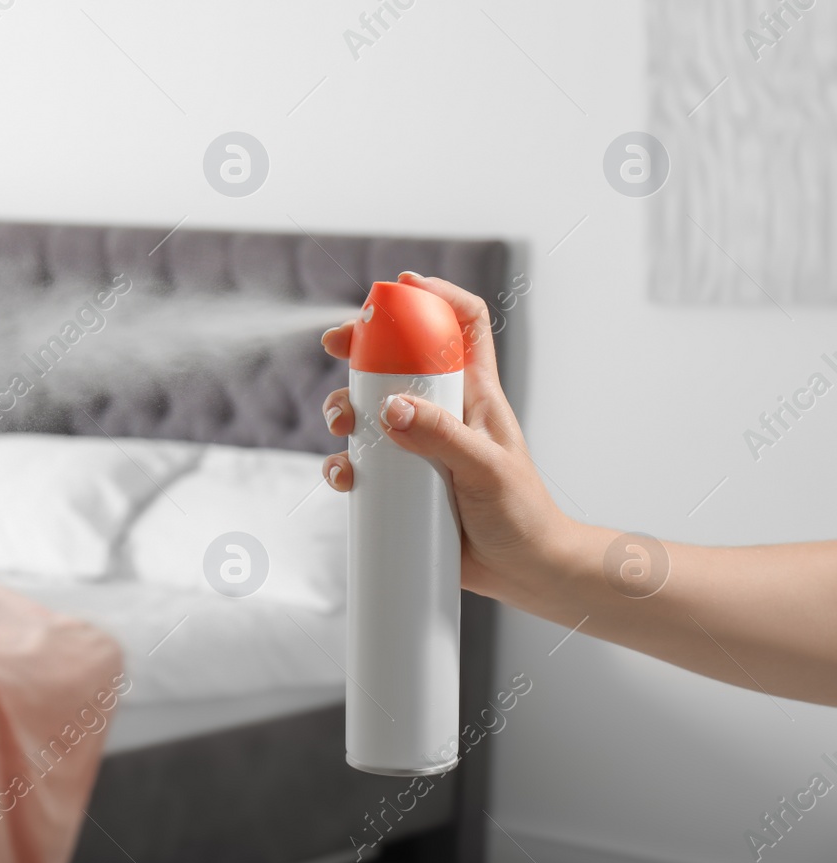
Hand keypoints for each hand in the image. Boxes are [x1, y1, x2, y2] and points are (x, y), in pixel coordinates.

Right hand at [319, 272, 570, 600]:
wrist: (525, 574)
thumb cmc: (522, 515)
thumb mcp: (486, 469)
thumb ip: (440, 437)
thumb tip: (389, 409)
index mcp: (474, 393)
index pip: (462, 324)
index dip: (434, 296)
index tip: (399, 288)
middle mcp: (443, 412)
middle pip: (397, 360)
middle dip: (362, 347)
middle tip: (336, 345)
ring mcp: (420, 447)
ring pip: (369, 410)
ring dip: (343, 408)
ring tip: (340, 425)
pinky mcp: (402, 484)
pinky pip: (363, 464)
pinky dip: (344, 466)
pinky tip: (344, 479)